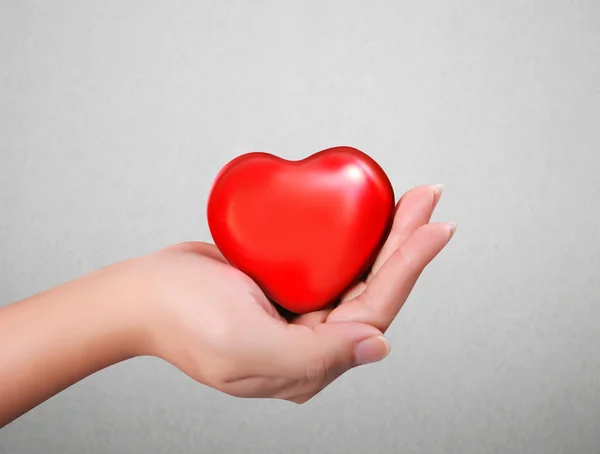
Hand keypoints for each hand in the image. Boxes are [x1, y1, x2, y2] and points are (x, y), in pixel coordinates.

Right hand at [137, 185, 453, 402]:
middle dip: (404, 244)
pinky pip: (330, 261)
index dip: (408, 270)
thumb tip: (377, 347)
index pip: (373, 315)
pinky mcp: (287, 288)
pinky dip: (352, 235)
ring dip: (385, 236)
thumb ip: (314, 357)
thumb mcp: (246, 346)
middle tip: (425, 199)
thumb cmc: (183, 320)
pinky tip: (366, 213)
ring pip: (356, 272)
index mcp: (306, 365)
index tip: (434, 227)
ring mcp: (300, 314)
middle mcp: (311, 342)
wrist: (143, 293)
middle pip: (372, 289)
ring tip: (410, 200)